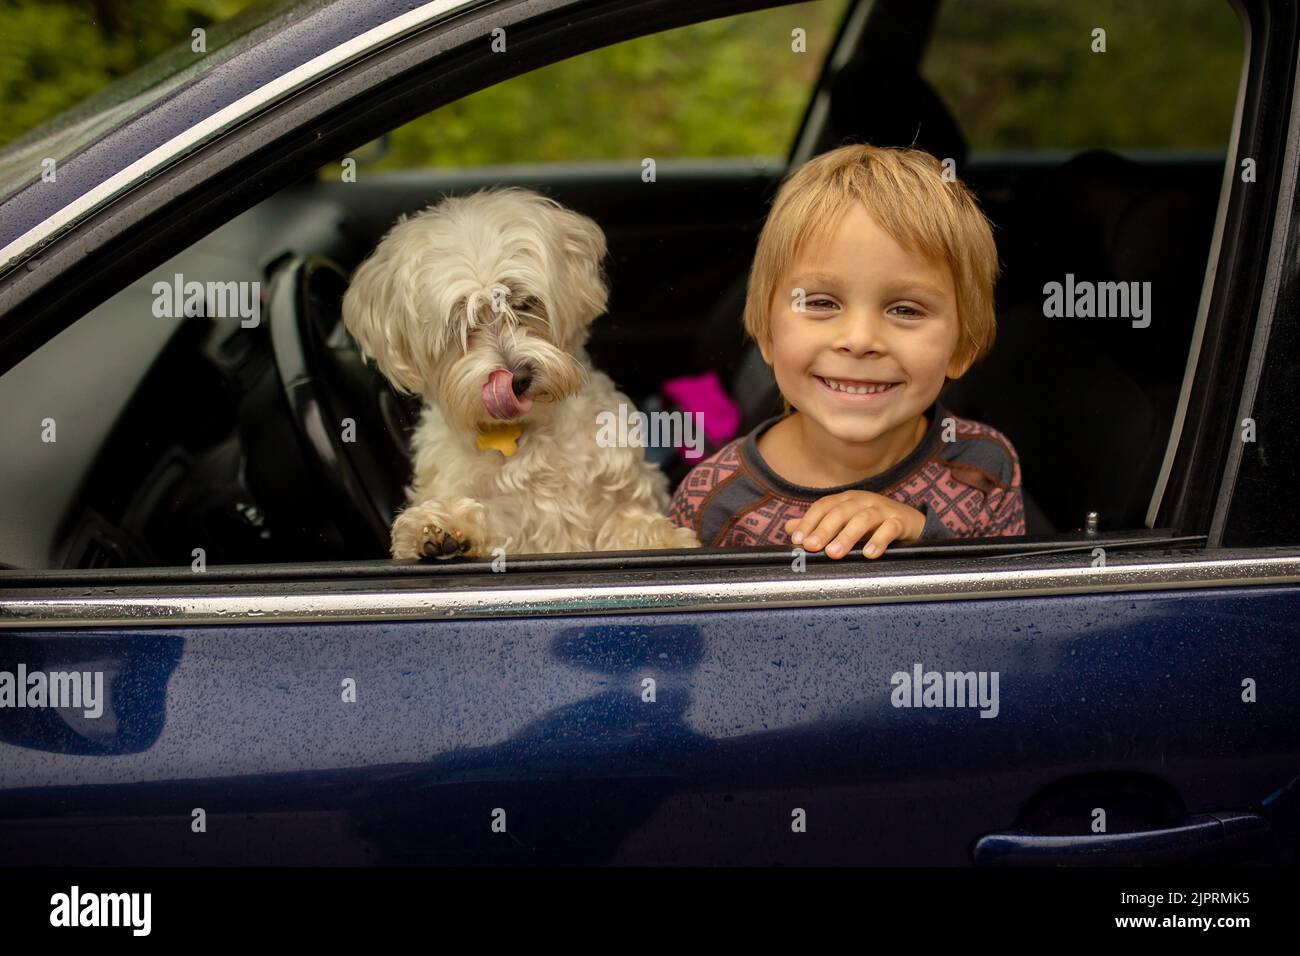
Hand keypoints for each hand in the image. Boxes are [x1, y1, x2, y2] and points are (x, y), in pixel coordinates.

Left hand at [784, 491, 924, 559]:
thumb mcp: (844, 522)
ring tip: (834, 553)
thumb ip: (818, 525)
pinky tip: (869, 553)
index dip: (809, 521)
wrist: (909, 521)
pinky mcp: (900, 521)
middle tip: (811, 547)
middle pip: (840, 512)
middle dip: (823, 530)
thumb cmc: (872, 523)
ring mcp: (882, 509)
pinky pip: (889, 529)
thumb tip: (788, 528)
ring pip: (863, 519)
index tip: (797, 539)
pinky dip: (879, 540)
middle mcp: (862, 501)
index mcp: (845, 500)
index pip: (823, 507)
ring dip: (847, 536)